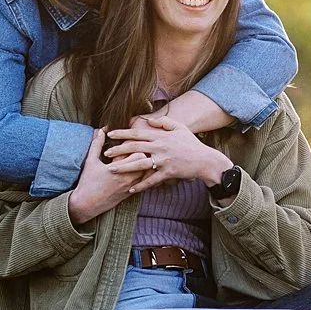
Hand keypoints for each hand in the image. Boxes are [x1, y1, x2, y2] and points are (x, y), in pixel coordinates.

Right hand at [68, 129, 149, 224]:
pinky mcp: (130, 194)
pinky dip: (143, 176)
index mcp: (118, 168)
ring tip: (138, 161)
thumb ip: (97, 144)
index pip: (139, 154)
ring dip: (144, 166)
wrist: (86, 204)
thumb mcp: (90, 161)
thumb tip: (101, 130)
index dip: (136, 147)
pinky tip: (137, 172)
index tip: (130, 145)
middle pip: (146, 163)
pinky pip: (143, 183)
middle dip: (143, 155)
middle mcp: (127, 178)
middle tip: (136, 151)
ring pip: (147, 174)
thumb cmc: (87, 182)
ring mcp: (130, 187)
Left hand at [105, 116, 228, 192]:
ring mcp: (163, 161)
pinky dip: (140, 186)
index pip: (138, 133)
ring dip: (124, 167)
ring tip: (111, 169)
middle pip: (135, 147)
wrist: (204, 160)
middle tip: (106, 152)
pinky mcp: (167, 173)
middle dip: (118, 149)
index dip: (123, 133)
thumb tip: (148, 120)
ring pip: (139, 164)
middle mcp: (160, 147)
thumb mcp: (179, 128)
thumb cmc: (191, 143)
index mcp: (161, 136)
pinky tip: (130, 189)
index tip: (110, 133)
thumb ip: (163, 123)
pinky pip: (151, 181)